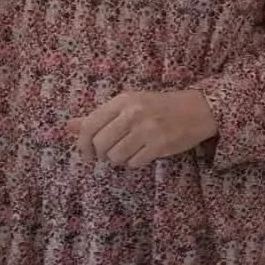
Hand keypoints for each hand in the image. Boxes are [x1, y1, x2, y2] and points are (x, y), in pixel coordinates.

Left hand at [66, 89, 216, 166]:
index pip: (90, 125)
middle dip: (102, 154)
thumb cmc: (158, 107)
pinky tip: (142, 154)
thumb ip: (98, 116)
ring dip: (118, 159)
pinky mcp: (160, 145)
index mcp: (122, 100)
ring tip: (128, 152)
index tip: (87, 153)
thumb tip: (68, 127)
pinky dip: (134, 163)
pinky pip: (134, 163)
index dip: (83, 143)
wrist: (196, 109)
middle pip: (101, 144)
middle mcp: (133, 114)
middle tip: (109, 153)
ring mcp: (147, 130)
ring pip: (116, 156)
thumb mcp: (127, 105)